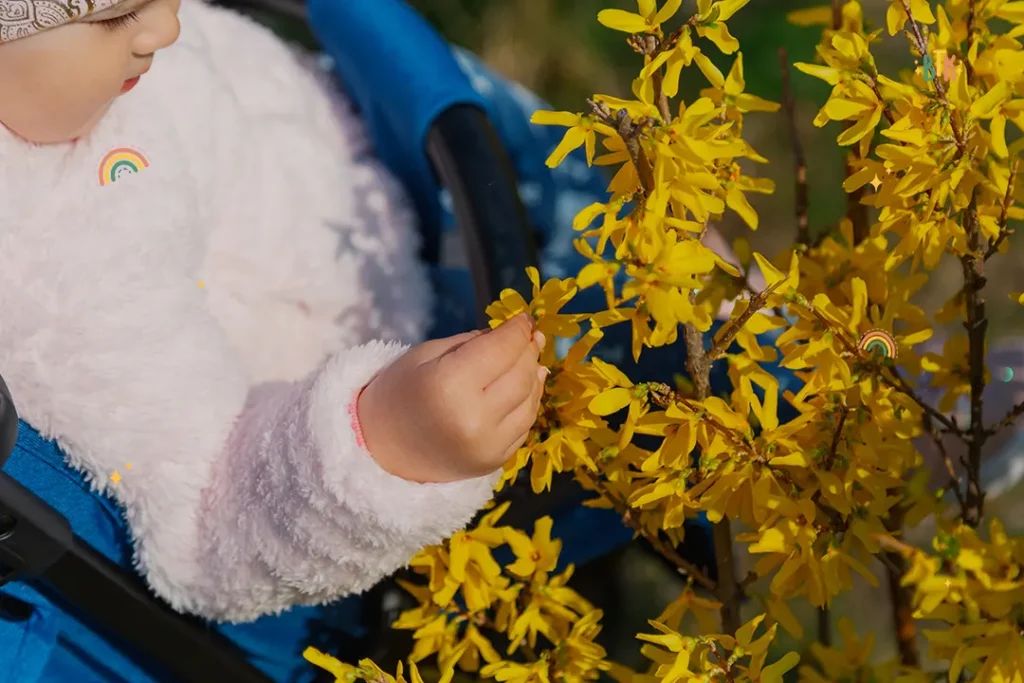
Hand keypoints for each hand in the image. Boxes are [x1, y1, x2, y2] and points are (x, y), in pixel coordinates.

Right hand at [357, 313, 546, 482]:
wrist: (381, 449)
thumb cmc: (400, 392)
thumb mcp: (428, 355)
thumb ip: (475, 343)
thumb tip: (519, 335)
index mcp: (449, 386)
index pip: (501, 349)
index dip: (518, 330)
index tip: (524, 318)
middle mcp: (473, 419)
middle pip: (521, 375)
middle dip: (528, 350)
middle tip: (528, 336)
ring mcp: (487, 446)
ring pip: (530, 401)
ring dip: (534, 375)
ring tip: (528, 358)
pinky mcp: (494, 462)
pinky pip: (524, 425)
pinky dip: (529, 401)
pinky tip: (525, 385)